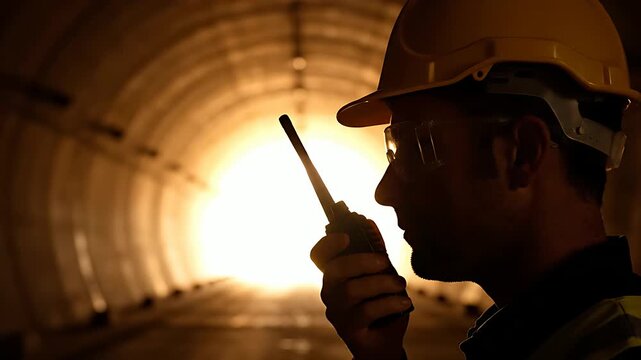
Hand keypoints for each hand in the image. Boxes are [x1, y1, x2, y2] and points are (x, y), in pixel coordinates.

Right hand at [311, 233, 411, 359]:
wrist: (385, 343)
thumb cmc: (382, 305)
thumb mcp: (382, 275)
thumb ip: (375, 251)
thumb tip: (369, 223)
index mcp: (335, 276)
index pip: (319, 256)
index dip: (328, 244)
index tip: (347, 236)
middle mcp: (330, 292)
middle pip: (335, 269)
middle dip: (362, 260)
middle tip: (385, 262)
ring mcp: (336, 312)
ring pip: (352, 290)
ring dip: (381, 283)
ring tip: (399, 284)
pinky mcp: (348, 329)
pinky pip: (366, 311)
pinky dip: (389, 302)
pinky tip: (403, 302)